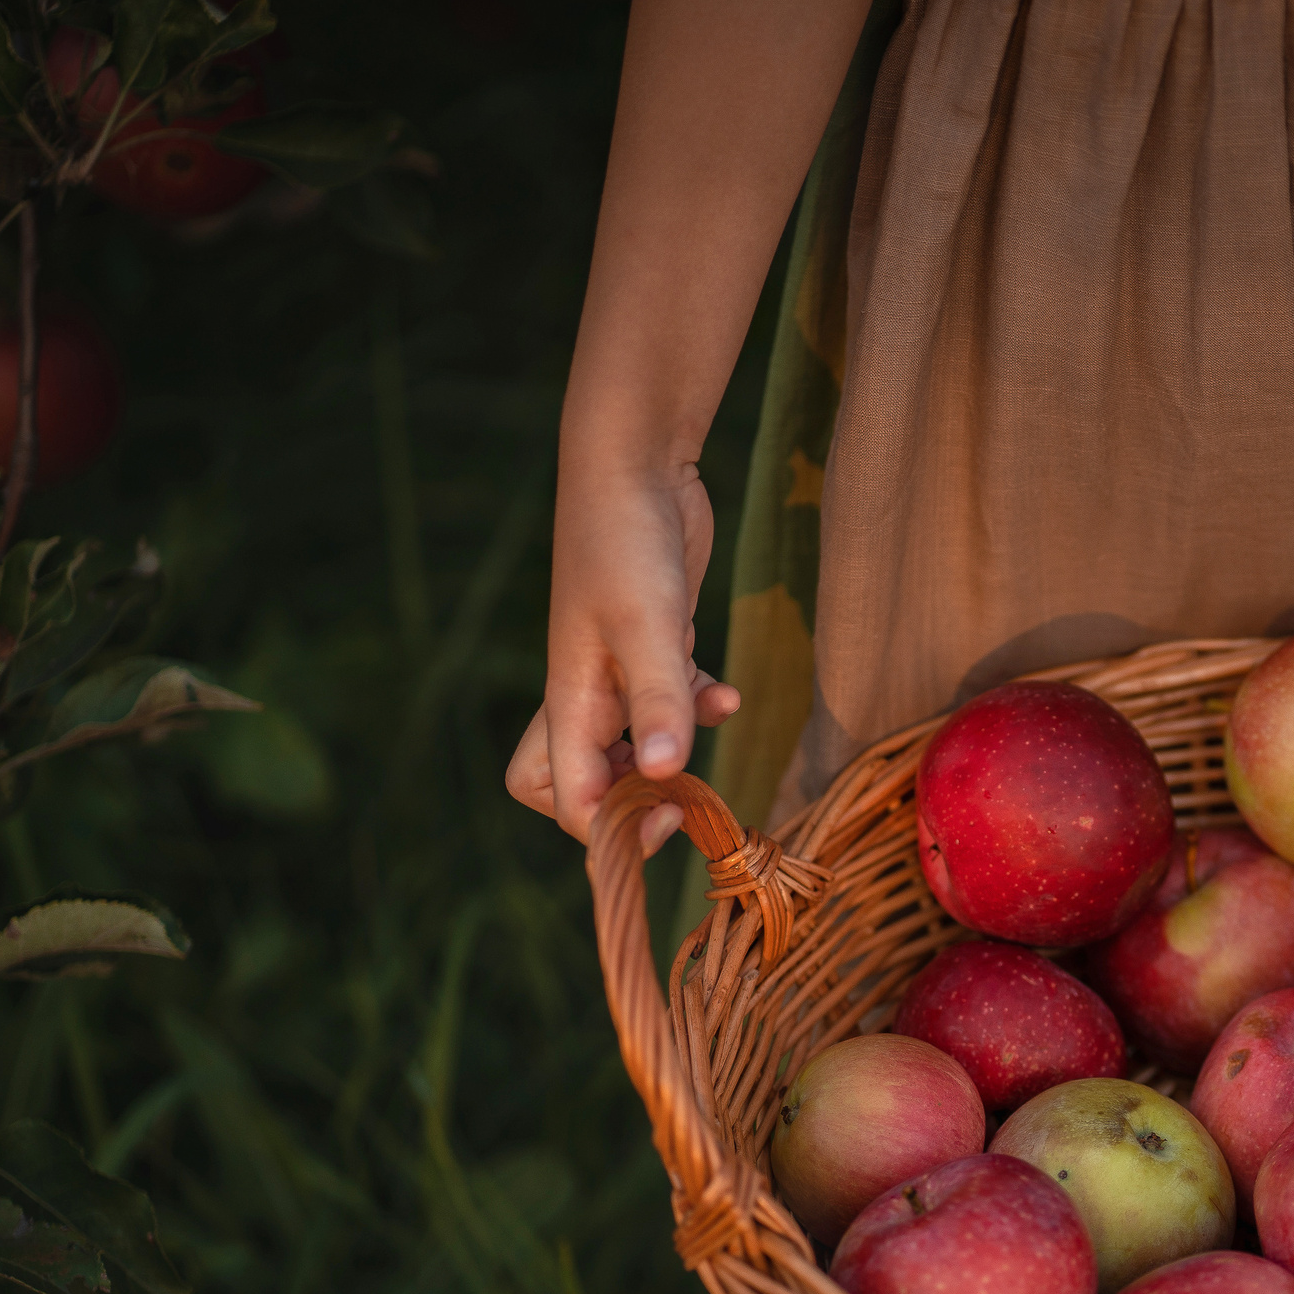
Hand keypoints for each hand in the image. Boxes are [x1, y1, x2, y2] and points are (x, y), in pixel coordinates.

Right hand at [505, 462, 739, 854]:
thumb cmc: (627, 539)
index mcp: (570, 700)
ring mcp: (619, 672)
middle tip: (681, 798)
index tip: (667, 815)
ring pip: (635, 748)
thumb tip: (665, 775)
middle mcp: (587, 695)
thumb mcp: (650, 622)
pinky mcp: (654, 647)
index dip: (611, 829)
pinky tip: (727, 693)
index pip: (567, 801)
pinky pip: (670, 704)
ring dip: (677, 755)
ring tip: (709, 729)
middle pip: (583, 785)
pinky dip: (698, 707)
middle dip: (632, 802)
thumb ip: (659, 698)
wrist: (635, 464)